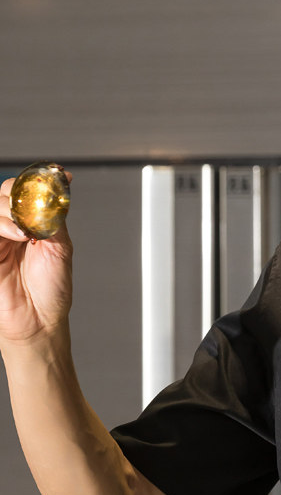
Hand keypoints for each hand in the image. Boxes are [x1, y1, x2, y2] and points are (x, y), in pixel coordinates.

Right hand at [0, 173, 72, 344]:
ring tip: (26, 232)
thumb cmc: (51, 292)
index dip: (40, 180)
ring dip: (9, 212)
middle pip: (6, 193)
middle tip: (33, 210)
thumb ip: (54, 218)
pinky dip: (0, 224)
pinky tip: (15, 235)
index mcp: (32, 225)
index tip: (59, 173)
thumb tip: (61, 188)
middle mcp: (13, 228)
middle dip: (19, 195)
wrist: (40, 322)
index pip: (27, 192)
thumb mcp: (61, 249)